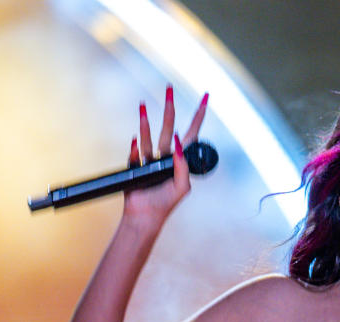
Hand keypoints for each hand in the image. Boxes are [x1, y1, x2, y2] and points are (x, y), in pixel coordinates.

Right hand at [123, 85, 208, 221]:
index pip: (192, 134)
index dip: (198, 117)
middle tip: (169, 88)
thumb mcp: (182, 185)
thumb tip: (178, 141)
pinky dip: (134, 148)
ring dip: (145, 121)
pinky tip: (135, 141)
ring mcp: (150, 160)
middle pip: (169, 127)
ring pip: (149, 136)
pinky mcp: (135, 165)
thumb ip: (183, 165)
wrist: (145, 216)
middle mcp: (167, 157)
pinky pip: (134, 153)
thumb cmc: (166, 203)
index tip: (205, 98)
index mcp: (181, 160)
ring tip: (142, 104)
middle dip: (169, 108)